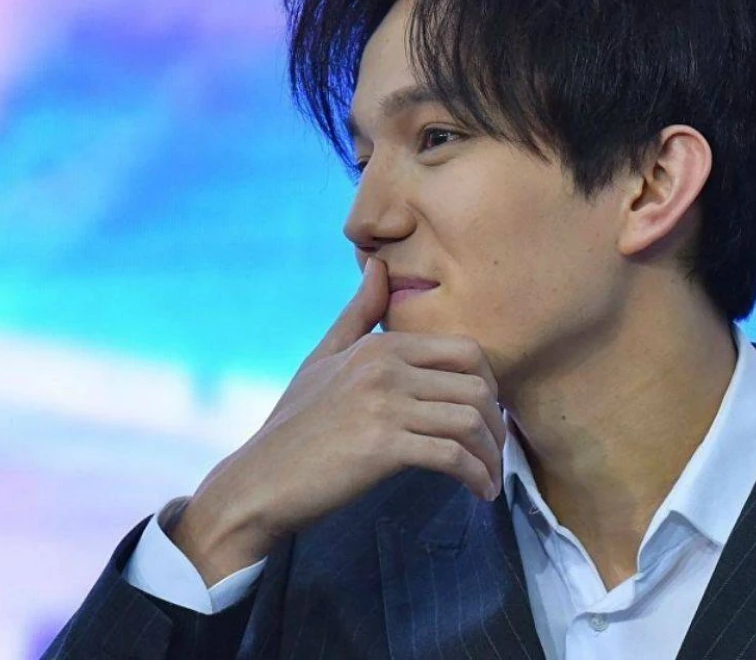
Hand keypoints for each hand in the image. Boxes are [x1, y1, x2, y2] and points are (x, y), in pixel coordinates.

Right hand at [172, 257, 505, 585]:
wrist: (258, 482)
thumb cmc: (293, 428)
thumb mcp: (322, 360)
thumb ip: (358, 315)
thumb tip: (378, 265)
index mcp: (378, 346)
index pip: (466, 352)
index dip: (489, 386)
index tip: (487, 416)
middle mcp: (384, 368)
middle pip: (477, 385)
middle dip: (497, 423)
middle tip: (495, 450)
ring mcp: (383, 405)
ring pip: (471, 421)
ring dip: (491, 455)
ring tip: (490, 477)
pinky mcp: (382, 447)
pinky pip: (452, 456)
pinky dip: (475, 476)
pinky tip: (480, 491)